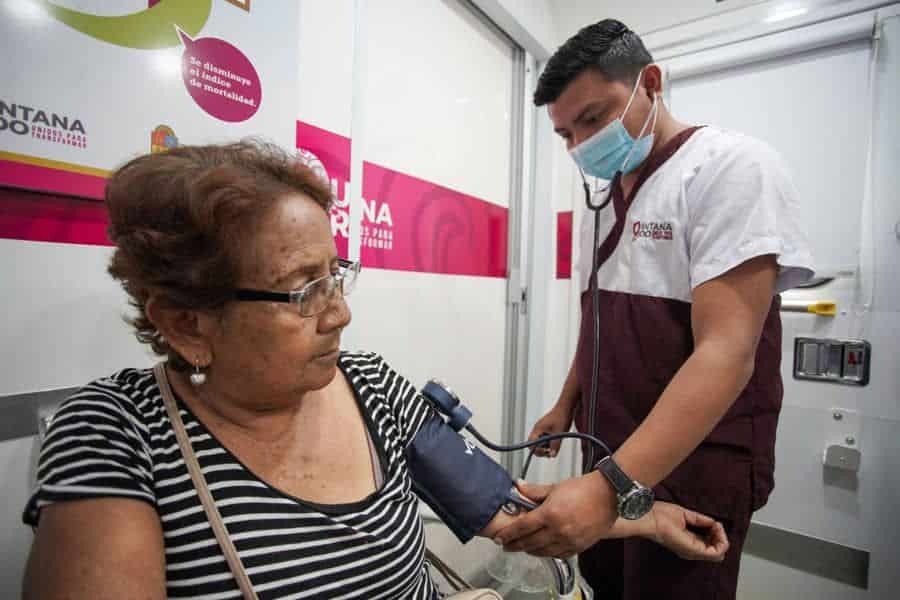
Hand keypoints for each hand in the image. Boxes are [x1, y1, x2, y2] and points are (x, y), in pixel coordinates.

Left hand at [493, 473, 616, 558]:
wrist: (608, 495)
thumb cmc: (584, 489)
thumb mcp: (555, 487)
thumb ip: (534, 490)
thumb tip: (518, 486)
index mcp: (550, 514)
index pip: (522, 527)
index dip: (508, 534)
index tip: (500, 538)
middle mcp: (558, 530)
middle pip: (529, 542)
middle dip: (515, 545)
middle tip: (506, 545)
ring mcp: (569, 540)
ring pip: (543, 551)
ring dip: (529, 551)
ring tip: (522, 548)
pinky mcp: (579, 546)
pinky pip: (559, 555)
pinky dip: (548, 554)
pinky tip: (543, 551)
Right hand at [527, 404, 574, 457]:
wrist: (566, 407)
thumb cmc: (561, 417)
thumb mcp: (559, 433)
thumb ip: (555, 445)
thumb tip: (552, 455)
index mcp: (538, 429)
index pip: (531, 443)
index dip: (537, 450)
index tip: (547, 452)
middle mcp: (538, 430)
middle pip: (534, 445)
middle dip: (542, 450)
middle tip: (552, 452)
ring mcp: (542, 430)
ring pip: (541, 443)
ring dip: (547, 446)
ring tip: (556, 444)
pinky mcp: (546, 430)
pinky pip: (545, 439)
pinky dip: (550, 442)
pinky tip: (557, 439)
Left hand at [646, 501, 729, 561]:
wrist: (650, 517)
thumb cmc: (660, 514)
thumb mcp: (685, 515)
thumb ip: (700, 520)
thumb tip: (713, 522)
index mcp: (689, 542)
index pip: (711, 544)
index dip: (717, 533)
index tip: (715, 522)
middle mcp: (691, 550)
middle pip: (717, 551)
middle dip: (721, 537)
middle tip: (716, 524)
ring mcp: (692, 552)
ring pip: (720, 553)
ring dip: (722, 537)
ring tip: (716, 525)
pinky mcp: (693, 550)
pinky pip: (717, 552)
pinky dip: (721, 540)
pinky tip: (715, 527)